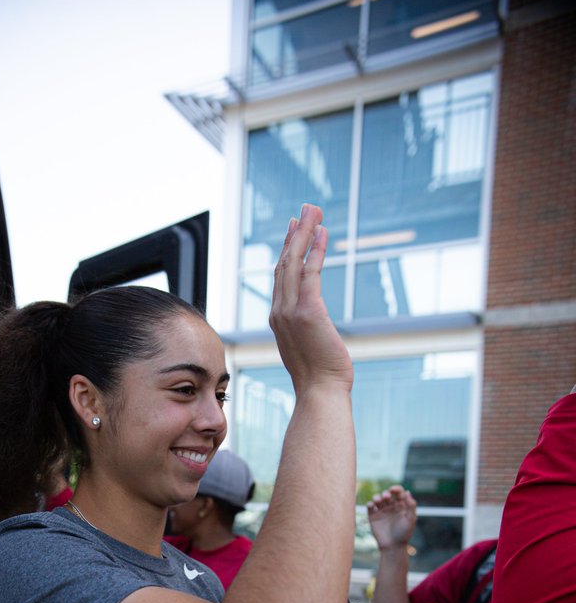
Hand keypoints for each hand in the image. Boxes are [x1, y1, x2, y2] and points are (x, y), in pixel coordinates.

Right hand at [269, 205, 352, 393]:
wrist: (320, 393)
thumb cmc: (320, 379)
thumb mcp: (309, 351)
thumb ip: (308, 334)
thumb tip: (317, 333)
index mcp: (279, 320)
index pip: (281, 277)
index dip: (287, 250)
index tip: (294, 230)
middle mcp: (279, 311)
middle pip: (284, 263)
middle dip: (294, 234)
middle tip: (304, 209)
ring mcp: (290, 310)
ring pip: (294, 262)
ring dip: (303, 233)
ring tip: (312, 210)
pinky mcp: (307, 310)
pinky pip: (310, 271)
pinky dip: (316, 249)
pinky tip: (323, 232)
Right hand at [368, 485, 416, 550]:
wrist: (393, 547)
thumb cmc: (404, 534)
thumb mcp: (411, 519)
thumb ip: (411, 505)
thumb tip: (408, 492)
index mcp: (401, 506)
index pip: (398, 493)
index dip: (395, 489)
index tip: (392, 490)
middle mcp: (391, 507)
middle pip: (387, 494)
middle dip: (386, 493)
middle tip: (386, 497)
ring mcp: (382, 512)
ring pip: (377, 499)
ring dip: (377, 497)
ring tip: (377, 500)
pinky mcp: (373, 517)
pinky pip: (370, 507)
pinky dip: (369, 504)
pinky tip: (371, 505)